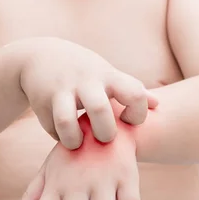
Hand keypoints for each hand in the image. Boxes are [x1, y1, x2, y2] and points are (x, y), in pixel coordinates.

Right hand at [19, 37, 157, 148]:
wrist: (40, 57)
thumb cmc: (85, 71)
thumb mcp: (108, 74)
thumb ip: (132, 90)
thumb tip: (158, 104)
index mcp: (108, 76)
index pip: (135, 94)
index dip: (138, 114)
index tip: (127, 119)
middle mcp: (85, 81)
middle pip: (99, 110)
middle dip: (105, 132)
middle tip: (104, 137)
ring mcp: (62, 91)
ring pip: (67, 121)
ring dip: (74, 140)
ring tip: (78, 143)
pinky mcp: (42, 102)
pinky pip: (52, 128)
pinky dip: (59, 136)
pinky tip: (63, 134)